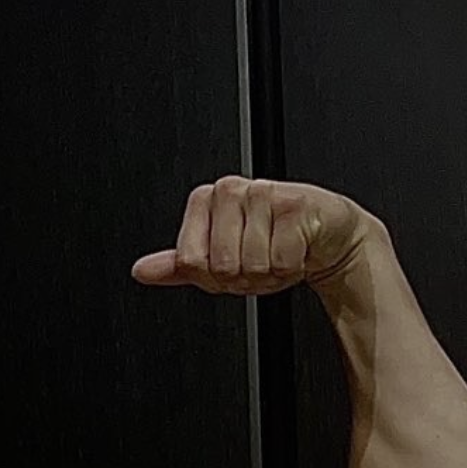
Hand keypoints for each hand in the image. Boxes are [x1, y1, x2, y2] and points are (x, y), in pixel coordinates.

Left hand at [131, 176, 370, 294]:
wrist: (325, 237)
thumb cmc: (272, 244)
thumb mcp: (218, 258)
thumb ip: (179, 264)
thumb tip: (141, 271)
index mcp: (206, 200)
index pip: (189, 260)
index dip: (212, 276)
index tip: (230, 263)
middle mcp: (231, 190)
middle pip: (221, 265)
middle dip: (245, 277)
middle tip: (261, 259)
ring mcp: (263, 193)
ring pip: (252, 263)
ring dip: (270, 272)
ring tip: (278, 253)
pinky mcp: (295, 203)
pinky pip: (282, 260)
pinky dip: (292, 267)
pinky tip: (297, 249)